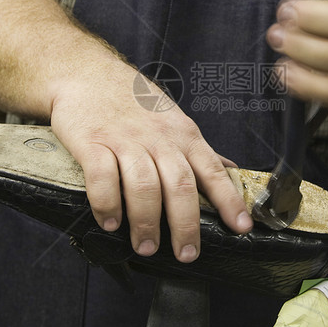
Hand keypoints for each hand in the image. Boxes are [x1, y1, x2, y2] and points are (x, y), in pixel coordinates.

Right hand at [48, 53, 251, 263]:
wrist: (86, 73)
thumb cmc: (132, 101)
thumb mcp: (173, 119)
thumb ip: (197, 149)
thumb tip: (229, 170)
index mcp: (183, 135)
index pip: (212, 171)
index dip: (229, 201)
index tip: (241, 228)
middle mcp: (158, 138)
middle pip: (180, 185)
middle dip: (185, 225)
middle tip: (186, 254)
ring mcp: (125, 140)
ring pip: (144, 186)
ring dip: (146, 222)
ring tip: (146, 247)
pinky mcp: (92, 142)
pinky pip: (103, 178)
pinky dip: (108, 204)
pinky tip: (110, 222)